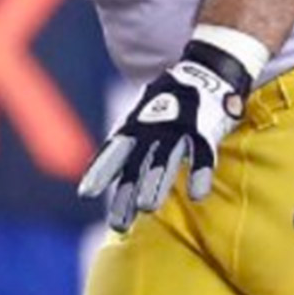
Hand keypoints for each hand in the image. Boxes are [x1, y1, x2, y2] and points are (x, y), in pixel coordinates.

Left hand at [78, 46, 252, 232]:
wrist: (207, 70)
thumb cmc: (169, 100)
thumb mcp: (143, 117)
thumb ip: (129, 143)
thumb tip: (103, 171)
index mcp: (136, 125)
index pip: (113, 151)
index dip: (100, 171)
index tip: (85, 193)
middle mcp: (154, 128)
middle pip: (137, 164)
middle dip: (126, 192)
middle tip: (117, 224)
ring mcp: (179, 129)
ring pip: (165, 160)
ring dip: (155, 183)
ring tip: (147, 208)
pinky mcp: (205, 131)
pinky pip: (203, 154)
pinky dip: (200, 173)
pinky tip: (197, 195)